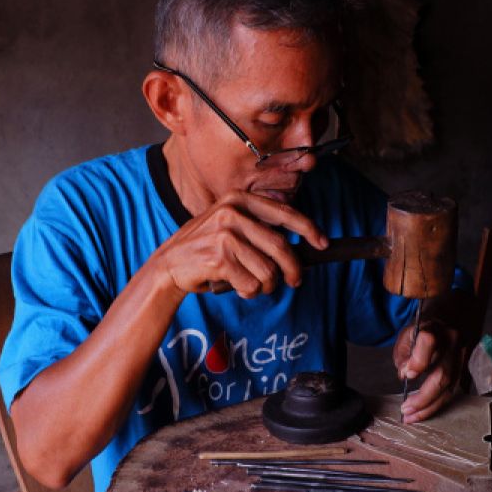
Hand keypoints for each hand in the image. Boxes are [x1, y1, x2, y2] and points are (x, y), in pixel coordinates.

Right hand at [150, 191, 328, 298]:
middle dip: (293, 269)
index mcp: (238, 199)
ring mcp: (225, 235)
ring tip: (252, 284)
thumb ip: (257, 226)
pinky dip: (249, 291)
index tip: (323, 242)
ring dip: (266, 285)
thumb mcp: (228, 224)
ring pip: (268, 270)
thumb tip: (295, 244)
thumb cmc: (204, 248)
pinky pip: (252, 284)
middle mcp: (232, 213)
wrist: (169, 265)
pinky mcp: (219, 258)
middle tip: (295, 281)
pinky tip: (237, 287)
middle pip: (281, 247)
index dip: (308, 229)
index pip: (283, 213)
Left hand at [393, 317, 461, 422]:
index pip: (429, 341)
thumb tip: (407, 375)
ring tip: (412, 416)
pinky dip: (438, 403)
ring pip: (450, 387)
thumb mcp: (406, 335)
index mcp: (435, 328)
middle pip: (442, 374)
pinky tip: (424, 411)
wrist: (447, 319)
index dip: (419, 360)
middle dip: (423, 398)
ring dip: (430, 406)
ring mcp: (463, 356)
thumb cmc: (422, 329)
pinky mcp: (466, 367)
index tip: (408, 375)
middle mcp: (453, 341)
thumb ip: (404, 355)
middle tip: (406, 410)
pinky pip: (454, 390)